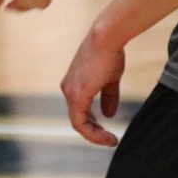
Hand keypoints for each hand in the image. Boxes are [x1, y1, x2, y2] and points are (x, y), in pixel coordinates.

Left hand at [61, 29, 123, 146]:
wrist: (107, 37)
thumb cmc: (109, 52)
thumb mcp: (110, 78)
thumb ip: (108, 97)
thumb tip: (109, 114)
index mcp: (74, 84)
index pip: (80, 111)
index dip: (94, 125)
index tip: (108, 133)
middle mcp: (68, 88)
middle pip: (78, 118)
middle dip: (94, 131)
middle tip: (109, 138)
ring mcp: (70, 92)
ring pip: (78, 123)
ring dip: (94, 134)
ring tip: (109, 140)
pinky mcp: (76, 95)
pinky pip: (80, 122)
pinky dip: (93, 132)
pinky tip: (107, 136)